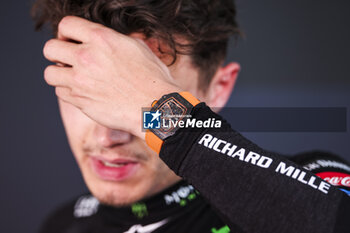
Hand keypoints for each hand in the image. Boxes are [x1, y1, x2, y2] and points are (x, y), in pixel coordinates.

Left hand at [43, 16, 180, 138]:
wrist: (155, 107)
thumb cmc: (152, 79)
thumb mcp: (138, 48)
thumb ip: (114, 40)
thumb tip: (103, 41)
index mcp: (102, 39)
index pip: (66, 25)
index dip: (66, 32)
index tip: (70, 41)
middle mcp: (87, 57)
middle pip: (49, 48)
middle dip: (57, 53)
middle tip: (68, 60)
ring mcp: (81, 80)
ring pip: (50, 73)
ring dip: (60, 74)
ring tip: (73, 78)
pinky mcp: (80, 100)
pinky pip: (60, 93)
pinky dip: (68, 92)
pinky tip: (83, 92)